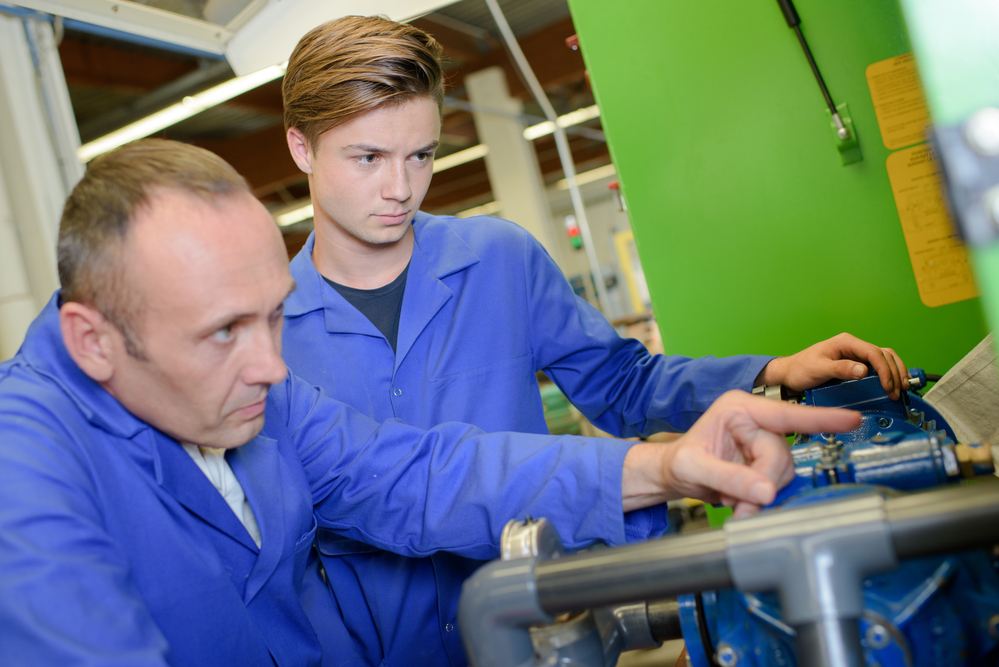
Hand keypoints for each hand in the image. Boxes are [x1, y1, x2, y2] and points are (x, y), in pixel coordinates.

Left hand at [622, 391, 860, 516]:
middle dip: (763, 484)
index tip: (852, 419)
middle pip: (782, 456)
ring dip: (761, 494)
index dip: (821, 419)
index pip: (786, 415)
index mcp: (739, 409)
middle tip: (739, 505)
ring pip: (783, 473)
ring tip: (732, 499)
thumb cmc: (678, 463)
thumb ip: (730, 478)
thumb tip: (766, 492)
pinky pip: (778, 483)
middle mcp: (755, 421)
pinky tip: (740, 499)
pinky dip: (762, 498)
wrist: (673, 475)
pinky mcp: (766, 461)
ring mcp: (763, 441)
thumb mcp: (695, 468)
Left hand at [757, 332, 907, 399]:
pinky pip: (878, 367)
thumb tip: (863, 370)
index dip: (884, 369)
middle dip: (893, 373)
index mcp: (845, 342)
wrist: (789, 375)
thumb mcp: (818, 369)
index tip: (888, 386)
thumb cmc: (800, 369)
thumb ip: (840, 369)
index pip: (873, 352)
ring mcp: (855, 355)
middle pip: (883, 355)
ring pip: (885, 359)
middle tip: (895, 392)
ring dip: (895, 373)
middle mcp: (853, 346)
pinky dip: (889, 374)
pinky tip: (893, 385)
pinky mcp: (856, 365)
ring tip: (899, 389)